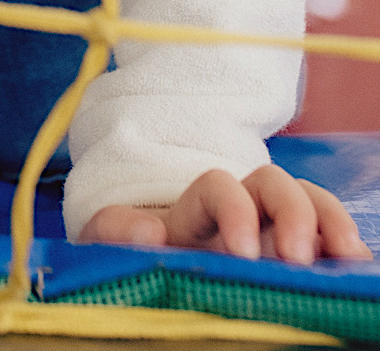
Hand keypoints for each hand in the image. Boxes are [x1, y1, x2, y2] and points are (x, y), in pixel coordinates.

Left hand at [80, 165, 371, 263]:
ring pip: (308, 204)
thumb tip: (152, 233)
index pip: (219, 185)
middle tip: (297, 258)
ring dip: (329, 222)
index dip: (235, 209)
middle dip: (291, 212)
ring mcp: (270, 235)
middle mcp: (241, 214)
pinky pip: (325, 240)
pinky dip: (343, 245)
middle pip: (273, 184)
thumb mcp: (108, 241)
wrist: (146, 279)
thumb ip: (114, 229)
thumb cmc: (131, 256)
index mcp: (196, 208)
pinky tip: (355, 268)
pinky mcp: (290, 262)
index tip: (241, 252)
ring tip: (348, 257)